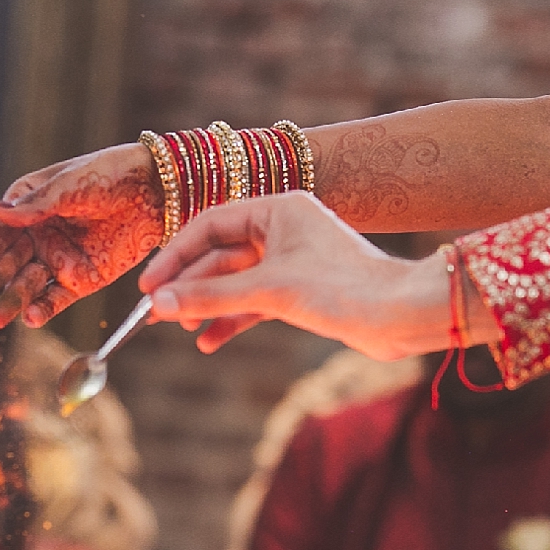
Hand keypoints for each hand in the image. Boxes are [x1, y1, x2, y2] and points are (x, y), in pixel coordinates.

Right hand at [0, 144, 163, 327]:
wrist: (158, 190)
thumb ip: (36, 205)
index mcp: (30, 206)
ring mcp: (60, 260)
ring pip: (28, 286)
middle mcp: (39, 235)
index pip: (0, 234)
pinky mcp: (82, 280)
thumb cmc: (112, 174)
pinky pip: (57, 299)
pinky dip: (43, 310)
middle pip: (8, 264)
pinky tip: (30, 318)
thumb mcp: (71, 185)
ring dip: (12, 302)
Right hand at [141, 192, 454, 358]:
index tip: (149, 286)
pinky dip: (232, 320)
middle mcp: (283, 228)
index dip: (175, 255)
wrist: (400, 317)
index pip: (209, 225)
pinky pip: (254, 302)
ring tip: (181, 329)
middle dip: (188, 285)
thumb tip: (157, 305)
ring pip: (235, 282)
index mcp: (278, 208)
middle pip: (219, 255)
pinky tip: (209, 342)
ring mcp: (292, 260)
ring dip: (208, 305)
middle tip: (155, 313)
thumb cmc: (343, 289)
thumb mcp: (268, 291)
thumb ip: (209, 297)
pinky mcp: (301, 291)